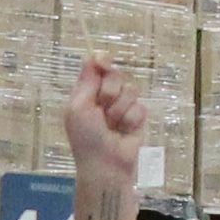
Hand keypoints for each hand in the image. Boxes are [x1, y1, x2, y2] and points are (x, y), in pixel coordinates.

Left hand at [60, 54, 144, 190]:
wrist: (105, 164)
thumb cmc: (86, 137)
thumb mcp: (78, 107)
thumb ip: (86, 81)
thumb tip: (93, 55)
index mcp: (86, 93)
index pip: (97, 67)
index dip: (102, 62)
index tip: (104, 61)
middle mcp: (104, 97)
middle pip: (116, 75)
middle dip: (110, 91)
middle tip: (101, 110)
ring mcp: (122, 106)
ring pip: (130, 90)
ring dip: (120, 109)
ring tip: (112, 125)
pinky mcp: (137, 117)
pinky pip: (140, 107)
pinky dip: (131, 120)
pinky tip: (124, 132)